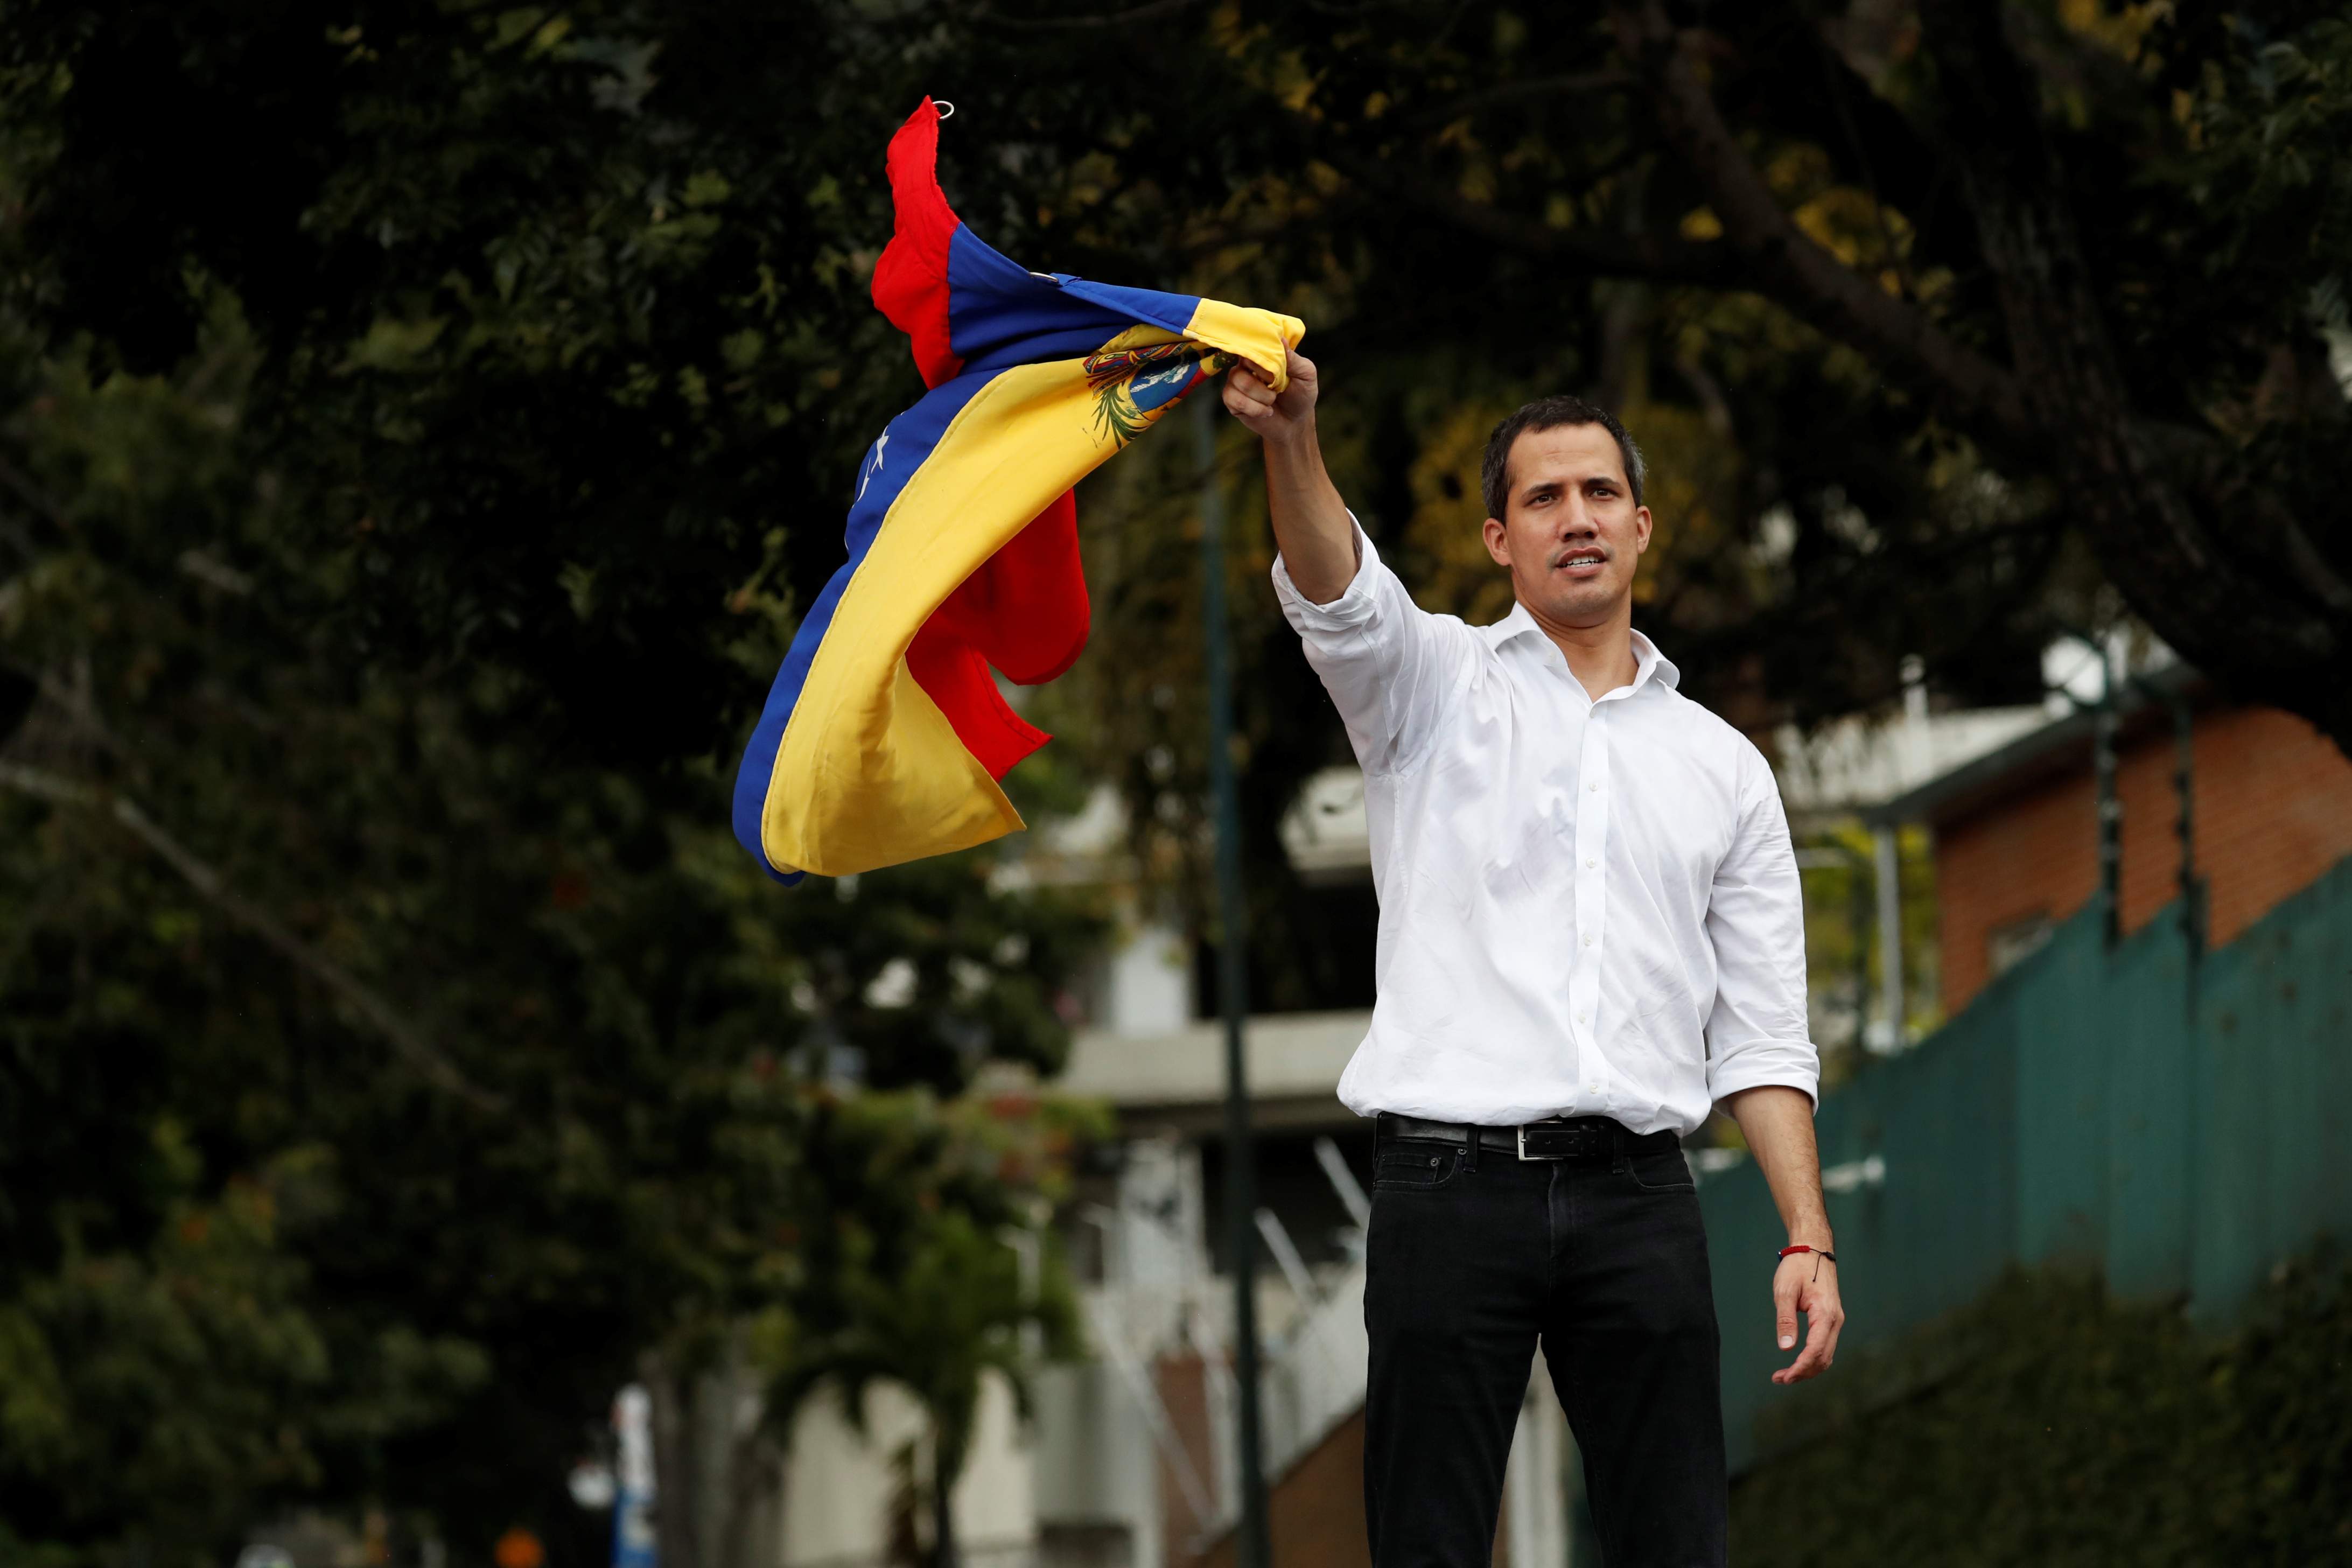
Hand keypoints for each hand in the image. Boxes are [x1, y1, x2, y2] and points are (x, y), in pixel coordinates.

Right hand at [1222, 347, 1318, 445]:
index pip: (1254, 342)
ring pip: (1241, 382)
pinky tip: (1266, 411)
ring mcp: (1236, 381)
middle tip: (1278, 388)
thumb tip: (1282, 340)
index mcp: (1263, 353)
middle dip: (1267, 379)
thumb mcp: (1306, 375)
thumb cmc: (1301, 394)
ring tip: (1272, 401)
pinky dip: (1256, 409)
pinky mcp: (1231, 399)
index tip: (1277, 370)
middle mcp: (1246, 363)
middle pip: (1246, 361)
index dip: (1265, 356)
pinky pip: (1236, 400)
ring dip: (1263, 396)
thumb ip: (1294, 359)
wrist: (1294, 423)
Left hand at [1768, 1250, 1844, 1384]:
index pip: (1815, 1351)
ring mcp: (1836, 1321)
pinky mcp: (1831, 1319)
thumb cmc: (1797, 1267)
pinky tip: (1797, 1362)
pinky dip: (1813, 1358)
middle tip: (1779, 1379)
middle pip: (1823, 1358)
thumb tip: (1786, 1348)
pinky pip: (1825, 1346)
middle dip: (1803, 1373)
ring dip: (1808, 1368)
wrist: (1813, 1250)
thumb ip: (1785, 1320)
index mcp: (1825, 1314)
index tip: (1784, 1377)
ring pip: (1826, 1355)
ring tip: (1785, 1374)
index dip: (1800, 1368)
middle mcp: (1835, 1320)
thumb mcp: (1785, 1291)